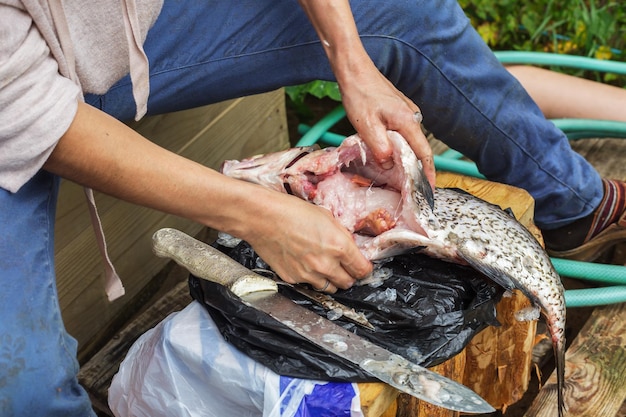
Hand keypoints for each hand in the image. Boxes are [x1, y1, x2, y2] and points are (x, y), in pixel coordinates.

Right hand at [241, 190, 372, 292]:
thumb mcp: (326, 216)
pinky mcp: (293, 278)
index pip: (362, 270)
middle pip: (348, 283)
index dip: (364, 269)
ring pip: (329, 288)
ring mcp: (308, 274)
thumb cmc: (293, 211)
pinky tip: (304, 264)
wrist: (264, 218)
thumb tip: (349, 246)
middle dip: (348, 276)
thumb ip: (341, 234)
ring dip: (331, 280)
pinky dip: (310, 278)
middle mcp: (326, 264)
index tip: (362, 267)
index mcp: (339, 246)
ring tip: (324, 268)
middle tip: (344, 268)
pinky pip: (308, 284)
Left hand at [297, 0, 434, 187]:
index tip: (429, 190)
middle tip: (414, 190)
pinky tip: (392, 155)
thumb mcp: (366, 126)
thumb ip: (380, 148)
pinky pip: (405, 133)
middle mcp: (412, 117)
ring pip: (412, 141)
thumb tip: (390, 165)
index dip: (428, 174)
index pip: (424, 154)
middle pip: (420, 149)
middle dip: (419, 171)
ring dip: (409, 159)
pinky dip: (402, 147)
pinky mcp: (398, 110)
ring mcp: (407, 112)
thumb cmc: (359, 96)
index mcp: (407, 122)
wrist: (354, 71)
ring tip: (403, 178)